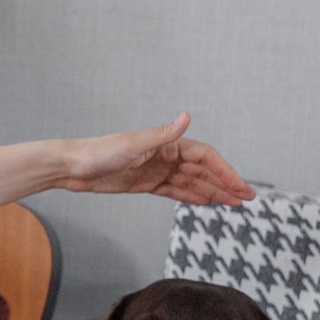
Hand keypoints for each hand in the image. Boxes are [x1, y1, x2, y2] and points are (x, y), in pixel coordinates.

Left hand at [61, 113, 252, 205]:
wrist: (73, 168)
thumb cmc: (99, 152)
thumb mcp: (133, 144)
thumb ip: (163, 133)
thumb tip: (187, 115)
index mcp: (167, 143)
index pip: (205, 156)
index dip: (225, 171)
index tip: (240, 186)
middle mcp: (166, 155)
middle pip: (203, 171)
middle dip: (225, 184)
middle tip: (246, 199)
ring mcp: (157, 170)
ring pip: (192, 182)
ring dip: (213, 192)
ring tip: (232, 204)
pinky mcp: (146, 184)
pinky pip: (175, 191)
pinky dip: (191, 196)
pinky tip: (206, 203)